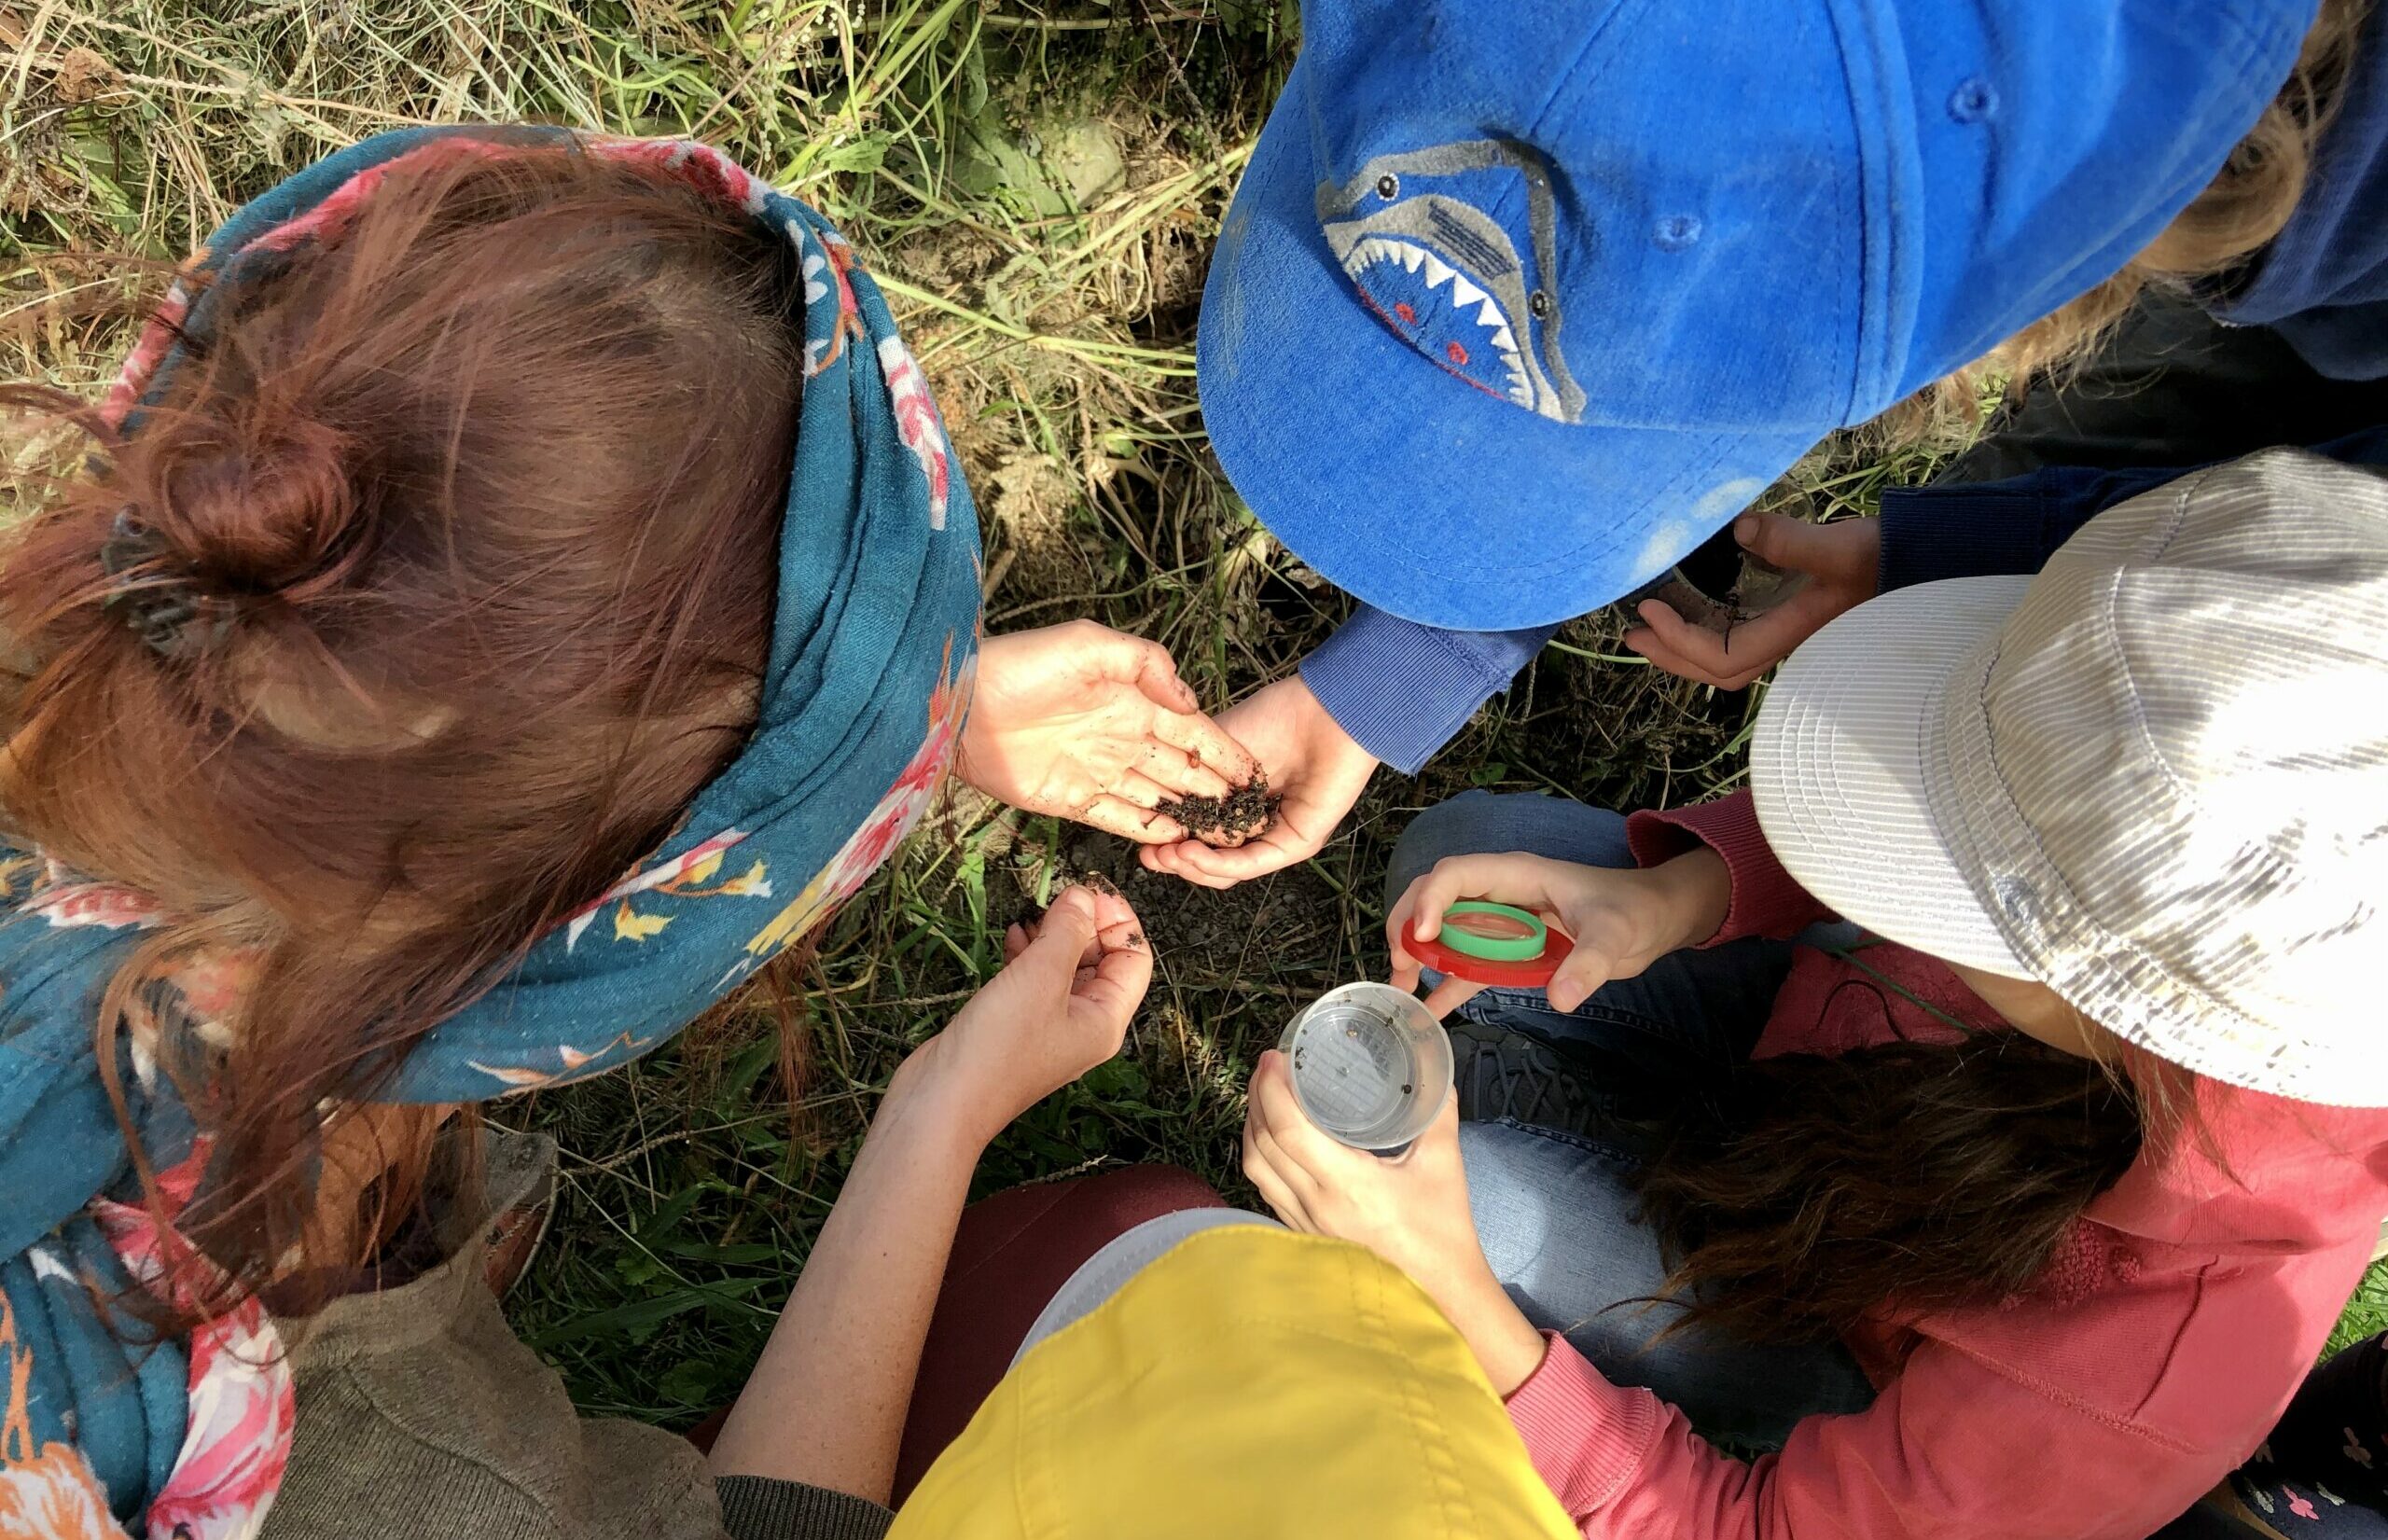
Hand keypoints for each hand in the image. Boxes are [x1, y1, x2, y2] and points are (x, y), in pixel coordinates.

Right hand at [894, 884, 1151, 1147]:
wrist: (942, 1101)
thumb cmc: (1001, 1042)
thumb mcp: (1041, 976)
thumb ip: (1068, 930)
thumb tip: (1084, 896)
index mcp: (1106, 1020)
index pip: (1134, 960)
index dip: (1119, 920)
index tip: (1090, 889)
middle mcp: (1084, 1024)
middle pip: (1101, 962)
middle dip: (1084, 925)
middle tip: (1058, 896)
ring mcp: (1048, 1027)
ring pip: (1064, 969)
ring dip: (1054, 937)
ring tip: (1034, 910)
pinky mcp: (1015, 1025)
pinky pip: (1032, 981)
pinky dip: (1027, 955)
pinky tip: (1011, 934)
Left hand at [961, 621, 1260, 843]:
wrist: (959, 705)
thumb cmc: (1020, 664)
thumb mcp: (1087, 644)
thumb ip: (1145, 664)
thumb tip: (1191, 703)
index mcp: (1133, 702)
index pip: (1193, 732)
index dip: (1225, 752)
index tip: (1256, 773)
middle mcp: (1122, 739)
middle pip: (1182, 769)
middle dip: (1217, 790)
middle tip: (1251, 815)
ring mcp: (1098, 772)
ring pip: (1158, 796)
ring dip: (1190, 814)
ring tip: (1224, 834)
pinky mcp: (1071, 800)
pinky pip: (1120, 819)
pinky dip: (1148, 831)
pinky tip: (1175, 841)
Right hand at [1137, 675, 1377, 888]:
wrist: (1322, 711)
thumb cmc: (1273, 718)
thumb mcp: (1212, 750)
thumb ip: (1187, 783)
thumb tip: (1154, 816)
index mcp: (1234, 804)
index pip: (1196, 837)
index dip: (1166, 842)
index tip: (1139, 843)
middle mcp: (1253, 825)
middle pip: (1207, 861)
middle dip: (1174, 862)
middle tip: (1147, 857)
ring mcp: (1274, 837)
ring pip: (1227, 870)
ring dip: (1192, 866)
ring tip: (1166, 854)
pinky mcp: (1295, 844)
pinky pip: (1252, 863)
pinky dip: (1218, 862)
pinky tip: (1190, 852)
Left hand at [1242, 1052, 1546, 1395]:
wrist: (1442, 1294)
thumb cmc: (1443, 1231)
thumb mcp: (1444, 1163)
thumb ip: (1437, 1111)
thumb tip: (1433, 1068)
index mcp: (1347, 1186)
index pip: (1288, 1131)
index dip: (1272, 1089)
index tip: (1274, 1057)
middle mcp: (1316, 1207)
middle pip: (1262, 1145)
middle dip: (1257, 1098)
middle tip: (1268, 1065)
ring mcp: (1305, 1226)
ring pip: (1256, 1170)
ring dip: (1253, 1127)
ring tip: (1266, 1095)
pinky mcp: (1305, 1237)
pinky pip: (1266, 1190)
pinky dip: (1261, 1157)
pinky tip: (1275, 1139)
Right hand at [1387, 849, 1728, 1017]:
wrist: (1656, 920)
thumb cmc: (1635, 911)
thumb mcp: (1616, 934)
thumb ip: (1589, 964)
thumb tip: (1560, 999)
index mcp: (1516, 875)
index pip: (1456, 875)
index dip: (1431, 901)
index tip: (1423, 936)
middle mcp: (1499, 893)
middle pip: (1436, 898)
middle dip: (1409, 926)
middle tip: (1399, 965)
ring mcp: (1502, 921)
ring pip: (1444, 930)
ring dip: (1419, 954)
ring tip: (1401, 988)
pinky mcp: (1511, 949)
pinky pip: (1469, 963)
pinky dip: (1447, 981)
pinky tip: (1428, 1008)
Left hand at [1624, 512, 1879, 688]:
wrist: (1920, 562)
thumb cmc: (1883, 558)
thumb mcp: (1840, 547)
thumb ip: (1793, 541)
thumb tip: (1740, 530)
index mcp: (1792, 635)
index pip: (1723, 657)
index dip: (1680, 640)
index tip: (1648, 608)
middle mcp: (1785, 644)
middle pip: (1716, 669)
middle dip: (1671, 655)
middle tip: (1633, 631)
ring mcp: (1786, 635)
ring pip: (1725, 657)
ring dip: (1684, 646)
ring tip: (1649, 625)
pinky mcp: (1789, 620)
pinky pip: (1736, 637)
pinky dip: (1705, 631)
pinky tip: (1689, 611)